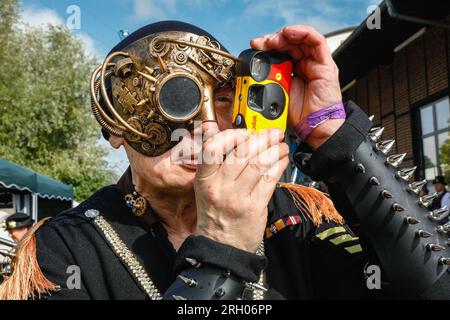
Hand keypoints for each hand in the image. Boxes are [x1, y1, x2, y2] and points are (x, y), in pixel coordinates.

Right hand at [194, 122, 288, 251]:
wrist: (221, 246)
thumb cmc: (215, 215)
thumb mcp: (205, 188)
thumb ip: (214, 163)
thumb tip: (222, 134)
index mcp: (204, 179)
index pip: (212, 148)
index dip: (231, 134)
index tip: (244, 132)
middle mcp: (220, 186)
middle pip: (242, 151)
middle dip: (262, 137)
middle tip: (272, 133)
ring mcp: (237, 197)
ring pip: (259, 163)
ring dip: (274, 149)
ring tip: (280, 145)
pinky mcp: (254, 207)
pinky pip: (270, 179)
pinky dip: (279, 164)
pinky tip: (282, 159)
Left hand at [251, 25, 343, 148]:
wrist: (314, 127)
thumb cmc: (299, 115)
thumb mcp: (276, 93)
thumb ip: (268, 80)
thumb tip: (253, 73)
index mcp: (292, 71)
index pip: (280, 50)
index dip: (267, 46)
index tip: (254, 47)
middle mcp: (305, 64)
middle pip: (289, 42)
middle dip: (272, 39)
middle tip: (260, 43)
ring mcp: (315, 63)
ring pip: (301, 38)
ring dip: (284, 35)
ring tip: (272, 40)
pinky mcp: (325, 64)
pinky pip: (316, 40)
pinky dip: (302, 33)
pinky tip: (288, 34)